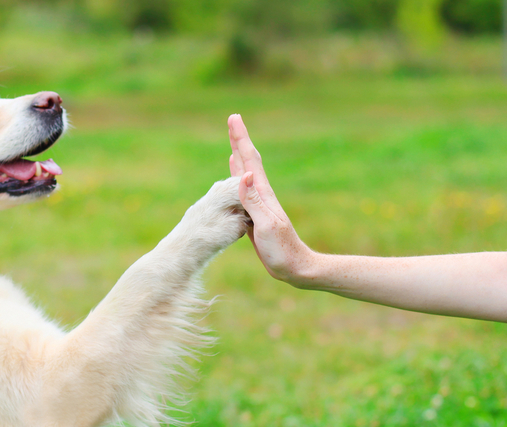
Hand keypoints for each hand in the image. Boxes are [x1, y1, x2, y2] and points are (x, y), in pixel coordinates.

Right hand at [228, 114, 314, 283]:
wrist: (295, 267)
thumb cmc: (282, 250)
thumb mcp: (266, 225)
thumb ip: (254, 201)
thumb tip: (244, 174)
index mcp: (264, 194)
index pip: (249, 161)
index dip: (241, 139)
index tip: (234, 119)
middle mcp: (262, 195)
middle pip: (248, 161)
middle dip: (240, 140)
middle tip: (233, 120)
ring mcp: (259, 204)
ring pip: (246, 174)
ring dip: (239, 157)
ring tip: (234, 143)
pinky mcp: (255, 215)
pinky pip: (244, 191)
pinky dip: (238, 179)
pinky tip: (237, 176)